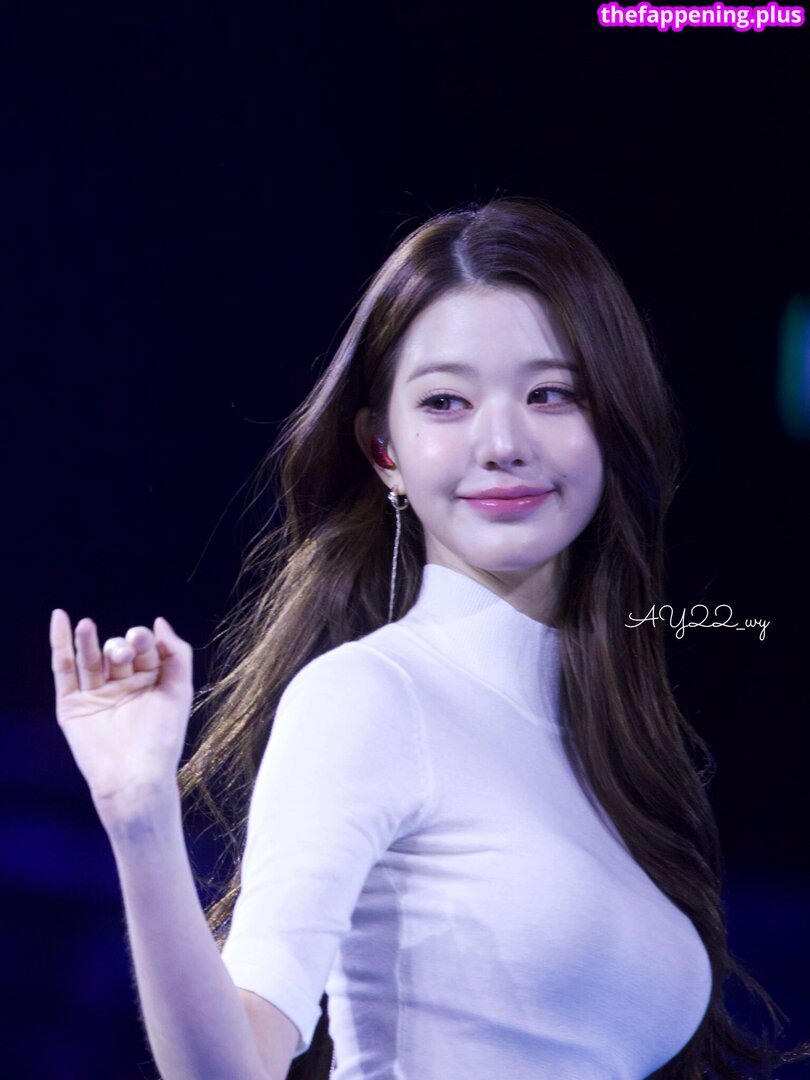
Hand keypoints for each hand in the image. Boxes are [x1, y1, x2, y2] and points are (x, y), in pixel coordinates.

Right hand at [49, 610, 193, 823]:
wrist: (134, 778)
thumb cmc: (162, 739)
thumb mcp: (179, 691)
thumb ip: (176, 654)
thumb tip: (158, 621)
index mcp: (149, 681)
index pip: (144, 648)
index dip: (144, 640)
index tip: (144, 641)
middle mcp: (122, 685)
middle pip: (118, 652)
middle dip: (121, 647)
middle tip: (124, 653)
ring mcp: (95, 695)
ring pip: (90, 659)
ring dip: (88, 640)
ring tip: (86, 625)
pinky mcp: (71, 706)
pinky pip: (63, 670)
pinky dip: (60, 644)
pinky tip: (60, 620)